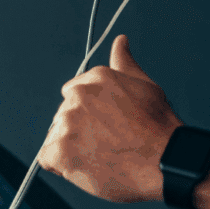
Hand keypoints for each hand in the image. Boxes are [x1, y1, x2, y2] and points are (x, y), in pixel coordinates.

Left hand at [40, 35, 181, 202]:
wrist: (163, 161)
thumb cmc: (158, 127)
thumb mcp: (144, 85)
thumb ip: (124, 63)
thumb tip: (120, 41)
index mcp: (95, 78)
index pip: (74, 93)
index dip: (89, 114)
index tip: (105, 125)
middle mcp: (78, 96)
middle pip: (63, 115)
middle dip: (79, 130)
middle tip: (107, 144)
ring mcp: (68, 123)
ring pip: (56, 137)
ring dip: (71, 148)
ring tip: (100, 157)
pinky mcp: (61, 151)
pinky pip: (47, 159)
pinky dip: (62, 166)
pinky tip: (85, 167)